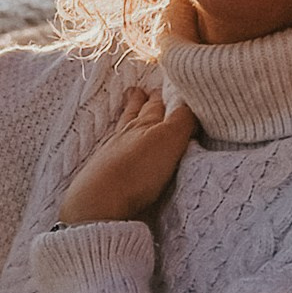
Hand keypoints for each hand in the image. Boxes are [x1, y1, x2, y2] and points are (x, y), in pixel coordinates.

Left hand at [55, 86, 196, 225]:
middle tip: (142, 91)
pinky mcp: (103, 176)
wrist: (100, 205)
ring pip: (123, 128)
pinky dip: (116, 141)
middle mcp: (125, 135)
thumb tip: (191, 104)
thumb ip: (182, 119)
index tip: (163, 87)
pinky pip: (111, 150)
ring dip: (128, 115)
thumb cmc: (136, 170)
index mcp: (143, 124)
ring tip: (129, 103)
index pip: (156, 105)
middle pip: (136, 113)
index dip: (161, 95)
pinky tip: (114, 142)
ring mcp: (110, 155)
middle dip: (142, 101)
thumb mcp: (169, 139)